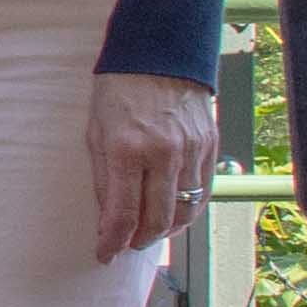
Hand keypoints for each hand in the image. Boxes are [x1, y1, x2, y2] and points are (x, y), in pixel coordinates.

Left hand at [86, 75, 217, 260]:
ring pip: (185, 212)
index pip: (123, 214)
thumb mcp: (96, 132)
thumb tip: (108, 220)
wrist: (160, 52)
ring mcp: (191, 150)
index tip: (105, 254)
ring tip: (149, 233)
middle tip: (127, 245)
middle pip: (158, 221)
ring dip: (166, 231)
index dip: (113, 242)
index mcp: (128, 149)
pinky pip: (203, 193)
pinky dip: (188, 212)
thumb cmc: (119, 91)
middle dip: (140, 241)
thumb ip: (103, 179)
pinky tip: (174, 215)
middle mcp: (164, 154)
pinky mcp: (210, 146)